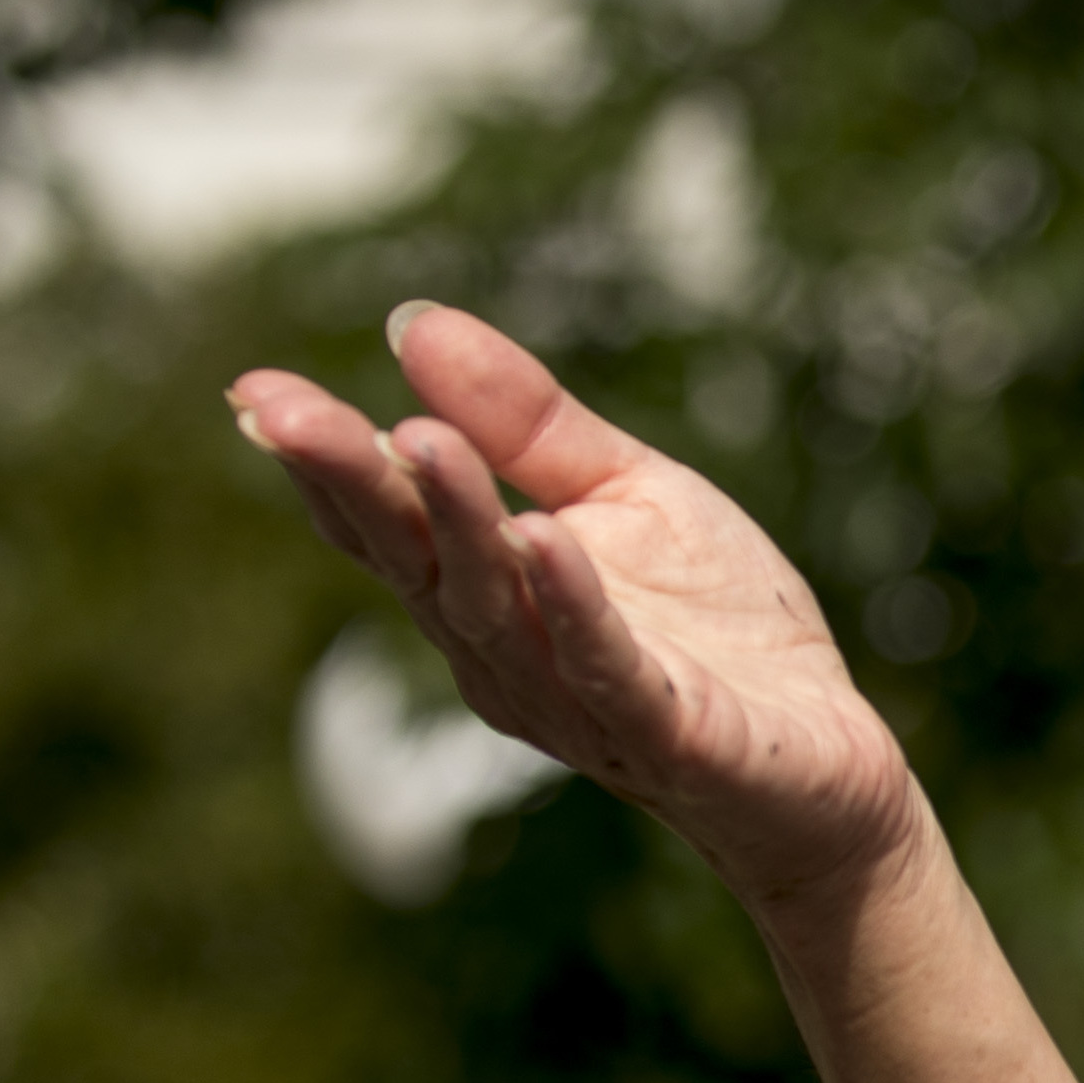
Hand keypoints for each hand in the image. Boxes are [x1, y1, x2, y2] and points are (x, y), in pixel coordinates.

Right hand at [231, 304, 926, 917]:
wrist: (830, 758)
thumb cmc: (722, 631)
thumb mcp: (629, 496)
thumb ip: (530, 424)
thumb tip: (414, 324)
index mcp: (489, 591)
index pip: (385, 524)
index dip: (322, 462)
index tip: (254, 392)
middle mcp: (508, 654)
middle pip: (415, 562)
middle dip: (353, 484)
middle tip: (288, 412)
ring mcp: (579, 700)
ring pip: (495, 610)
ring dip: (456, 525)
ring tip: (420, 442)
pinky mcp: (665, 732)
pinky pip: (606, 667)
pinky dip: (572, 603)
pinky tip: (542, 541)